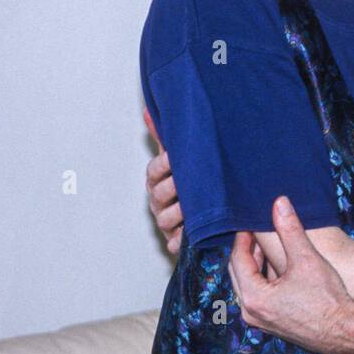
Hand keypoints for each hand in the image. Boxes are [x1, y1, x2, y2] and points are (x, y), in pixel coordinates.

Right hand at [143, 108, 182, 254]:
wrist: (205, 214)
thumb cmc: (189, 181)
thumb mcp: (178, 157)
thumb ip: (164, 136)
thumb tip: (148, 110)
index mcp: (157, 180)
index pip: (153, 171)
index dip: (162, 165)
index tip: (172, 157)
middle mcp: (158, 201)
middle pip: (158, 195)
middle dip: (171, 188)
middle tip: (185, 182)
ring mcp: (166, 222)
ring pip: (165, 219)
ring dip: (178, 213)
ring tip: (192, 208)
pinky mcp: (176, 241)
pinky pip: (176, 243)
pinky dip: (182, 240)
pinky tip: (191, 235)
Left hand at [228, 196, 353, 353]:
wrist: (346, 330)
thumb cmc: (328, 299)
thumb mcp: (306, 258)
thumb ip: (290, 229)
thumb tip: (279, 203)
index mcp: (254, 297)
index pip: (237, 259)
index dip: (243, 237)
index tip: (249, 222)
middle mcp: (252, 312)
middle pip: (238, 273)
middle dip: (246, 250)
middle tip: (255, 231)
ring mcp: (262, 321)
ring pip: (248, 286)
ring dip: (255, 265)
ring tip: (266, 246)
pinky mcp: (274, 324)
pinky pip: (259, 297)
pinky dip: (263, 280)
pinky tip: (279, 269)